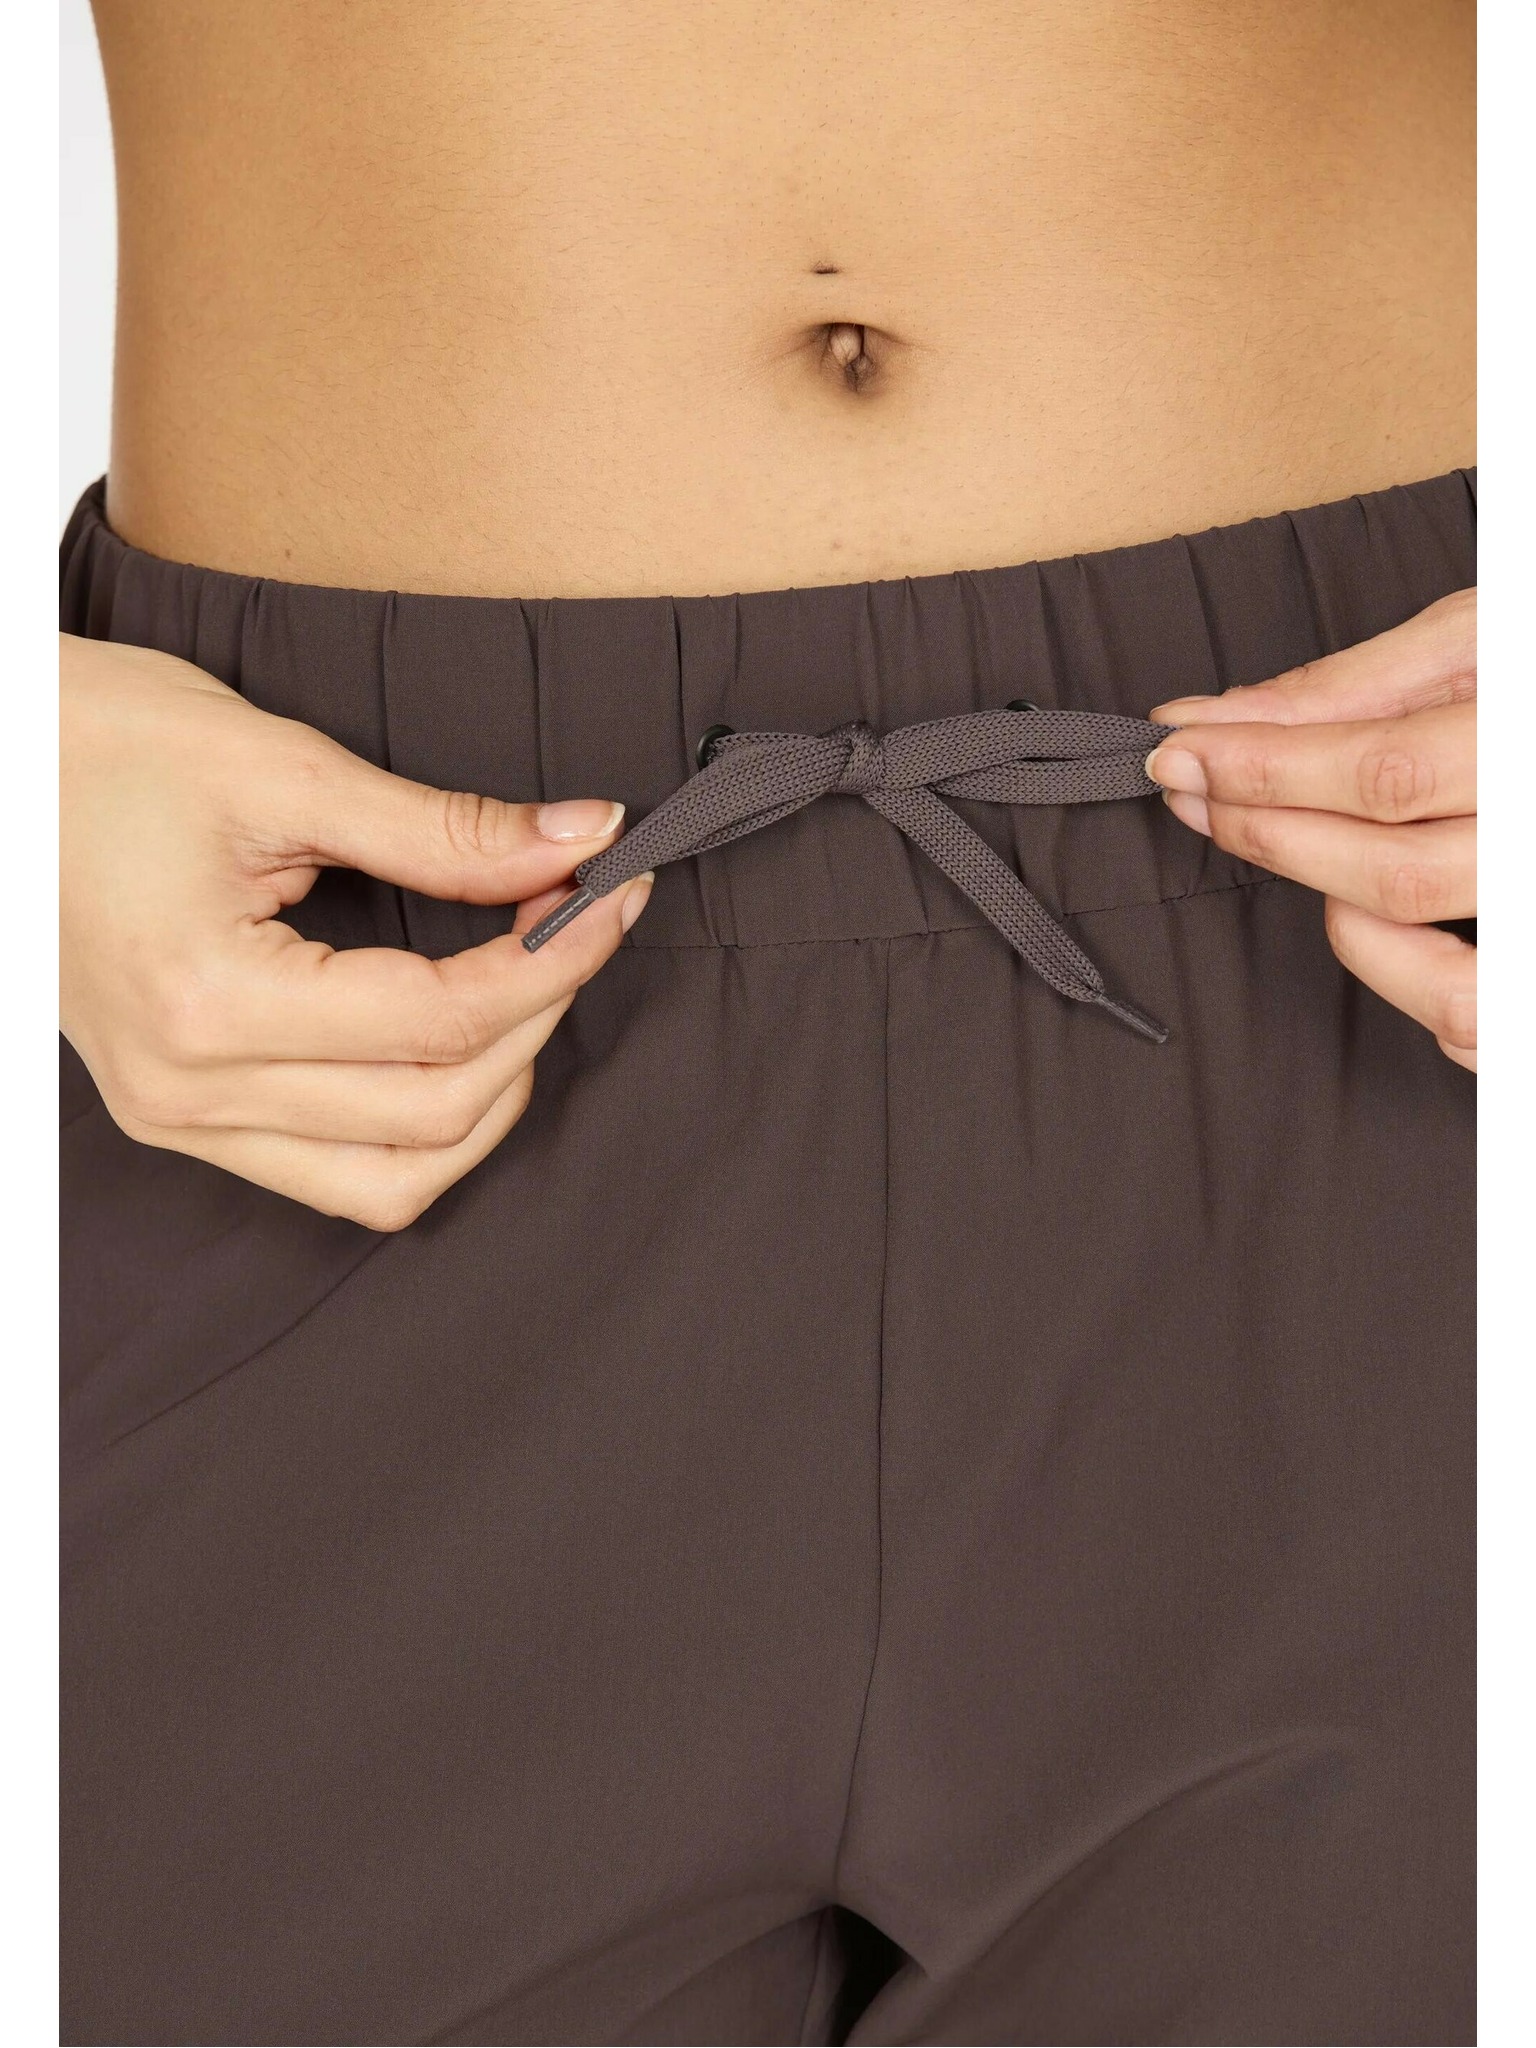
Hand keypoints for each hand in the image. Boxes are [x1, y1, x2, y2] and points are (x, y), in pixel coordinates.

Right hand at [61, 634, 651, 1225]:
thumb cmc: (95, 742)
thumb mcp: (280, 768)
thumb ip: (443, 829)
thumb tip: (581, 840)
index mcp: (205, 1003)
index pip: (439, 1020)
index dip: (552, 959)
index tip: (612, 889)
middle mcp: (187, 1091)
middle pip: (435, 1110)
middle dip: (538, 1015)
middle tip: (578, 917)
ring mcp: (179, 1119)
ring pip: (393, 1179)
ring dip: (490, 1094)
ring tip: (524, 986)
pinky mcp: (180, 1116)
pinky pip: (335, 1176)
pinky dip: (420, 1128)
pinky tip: (454, 1044)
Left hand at [1144, 589, 1475, 1069]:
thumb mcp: (1487, 640)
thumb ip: (1354, 688)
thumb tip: (1213, 715)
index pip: (1388, 768)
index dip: (1265, 764)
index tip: (1178, 747)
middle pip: (1396, 869)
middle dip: (1269, 828)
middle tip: (1193, 788)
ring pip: (1438, 971)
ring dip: (1328, 907)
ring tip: (1282, 843)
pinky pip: (1475, 1028)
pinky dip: (1397, 978)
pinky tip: (1359, 916)